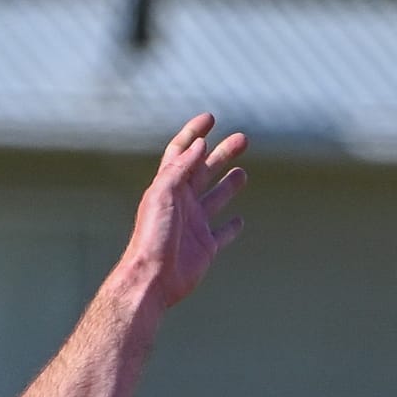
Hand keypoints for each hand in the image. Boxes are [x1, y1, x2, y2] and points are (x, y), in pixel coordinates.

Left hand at [122, 115, 246, 308]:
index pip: (182, 152)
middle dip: (222, 154)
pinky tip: (239, 220)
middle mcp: (182, 202)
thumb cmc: (153, 235)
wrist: (153, 278)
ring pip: (216, 198)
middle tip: (243, 139)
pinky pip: (221, 234)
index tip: (211, 118)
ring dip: (229, 185)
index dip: (194, 133)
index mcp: (169, 186)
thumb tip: (200, 144)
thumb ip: (180, 167)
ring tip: (243, 172)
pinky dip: (231, 227)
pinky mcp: (205, 247)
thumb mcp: (163, 194)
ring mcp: (194, 224)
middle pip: (205, 170)